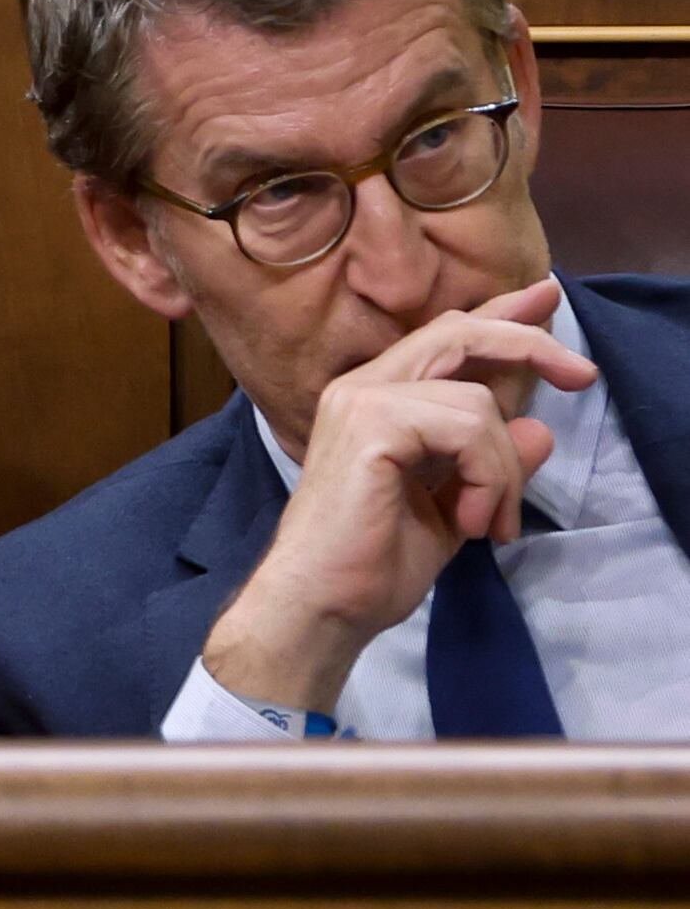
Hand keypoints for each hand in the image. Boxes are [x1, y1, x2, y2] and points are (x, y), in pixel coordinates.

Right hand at [202, 279, 597, 712]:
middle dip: (529, 344)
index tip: (546, 302)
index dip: (500, 318)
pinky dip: (488, 477)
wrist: (325, 606)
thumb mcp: (454, 507)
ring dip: (504, 469)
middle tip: (583, 375)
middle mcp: (362, 388)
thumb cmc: (373, 565)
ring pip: (477, 400)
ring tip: (490, 521)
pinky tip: (472, 520)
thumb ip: (489, 464)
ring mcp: (362, 401)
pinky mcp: (373, 425)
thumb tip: (538, 431)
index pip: (444, 339)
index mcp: (374, 403)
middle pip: (459, 333)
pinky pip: (468, 427)